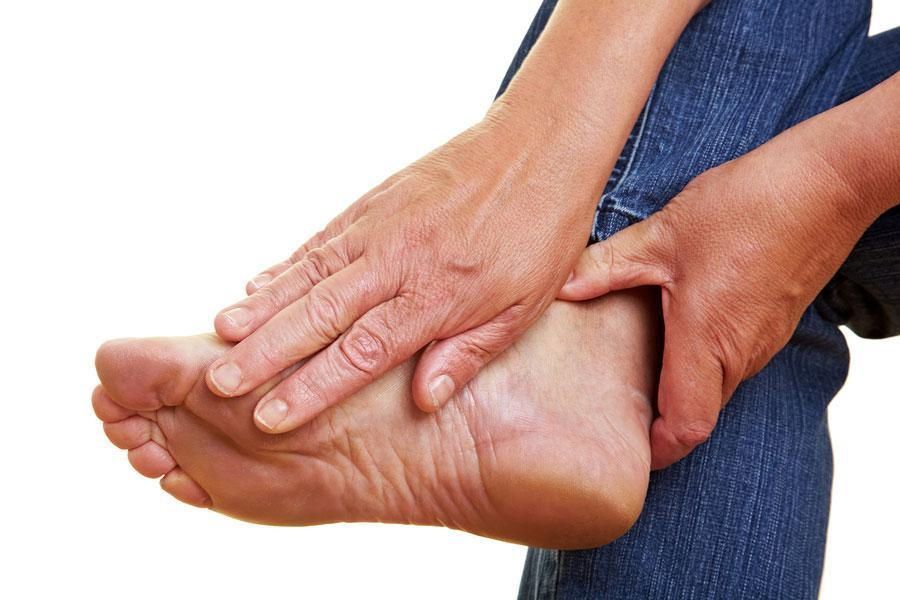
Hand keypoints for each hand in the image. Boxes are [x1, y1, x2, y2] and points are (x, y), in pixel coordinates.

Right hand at [207, 112, 603, 432]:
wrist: (539, 146)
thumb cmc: (540, 233)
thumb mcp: (523, 306)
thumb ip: (468, 353)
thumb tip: (424, 402)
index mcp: (437, 296)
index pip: (361, 352)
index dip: (312, 388)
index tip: (271, 419)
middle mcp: (397, 262)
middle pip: (318, 314)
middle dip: (264, 353)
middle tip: (218, 385)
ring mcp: (379, 227)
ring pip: (307, 274)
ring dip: (260, 307)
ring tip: (218, 336)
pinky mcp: (373, 201)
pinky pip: (320, 241)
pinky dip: (284, 265)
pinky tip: (256, 285)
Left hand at [559, 131, 881, 468]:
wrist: (827, 183)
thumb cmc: (747, 208)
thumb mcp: (663, 235)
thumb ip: (607, 266)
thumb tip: (562, 287)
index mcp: (708, 342)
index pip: (687, 427)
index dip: (659, 450)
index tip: (631, 453)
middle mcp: (740, 353)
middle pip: (700, 413)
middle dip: (662, 421)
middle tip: (618, 408)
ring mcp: (764, 340)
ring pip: (718, 386)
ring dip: (682, 387)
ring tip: (639, 367)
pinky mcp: (775, 322)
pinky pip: (735, 360)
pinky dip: (704, 360)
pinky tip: (678, 327)